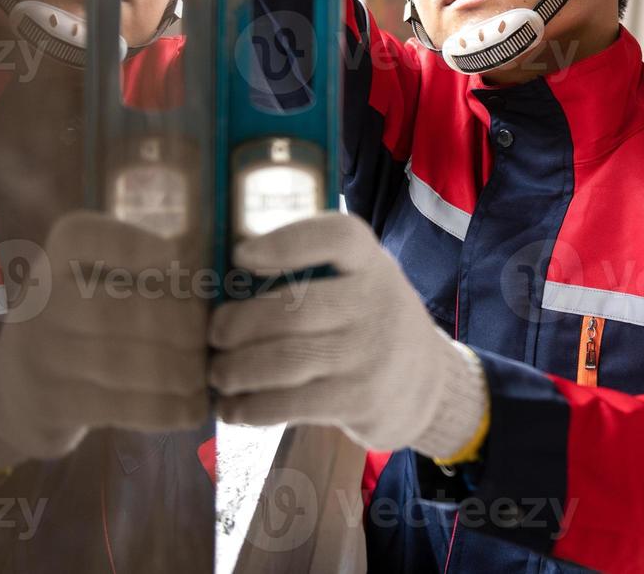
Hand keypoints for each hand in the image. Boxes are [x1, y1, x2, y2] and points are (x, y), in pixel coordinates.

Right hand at [0, 212, 208, 470]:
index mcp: (53, 258)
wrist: (14, 393)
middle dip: (179, 325)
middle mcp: (36, 300)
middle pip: (119, 309)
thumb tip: (213, 262)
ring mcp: (36, 354)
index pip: (85, 237)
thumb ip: (147, 267)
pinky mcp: (48, 404)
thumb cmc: (84, 323)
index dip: (134, 245)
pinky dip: (166, 408)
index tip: (176, 257)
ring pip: (124, 363)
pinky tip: (194, 407)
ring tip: (207, 373)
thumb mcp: (97, 281)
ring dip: (179, 372)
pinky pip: (119, 406)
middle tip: (212, 336)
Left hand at [208, 212, 486, 458]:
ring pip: (283, 361)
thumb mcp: (362, 282)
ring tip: (219, 372)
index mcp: (372, 263)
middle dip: (236, 325)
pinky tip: (233, 408)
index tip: (241, 256)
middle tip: (215, 334)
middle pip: (291, 309)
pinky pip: (289, 404)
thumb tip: (225, 282)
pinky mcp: (359, 401)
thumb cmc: (370, 323)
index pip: (337, 237)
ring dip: (235, 369)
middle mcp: (376, 303)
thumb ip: (316, 273)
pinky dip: (249, 408)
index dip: (286, 243)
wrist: (428, 384)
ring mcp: (370, 355)